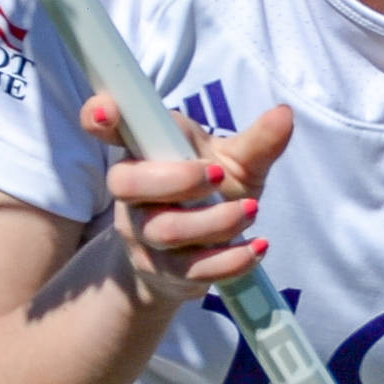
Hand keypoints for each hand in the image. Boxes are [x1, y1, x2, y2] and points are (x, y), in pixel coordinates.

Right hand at [82, 95, 294, 304]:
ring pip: (166, 230)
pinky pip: (193, 269)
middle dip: (178, 179)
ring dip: (216, 221)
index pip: (105, 128)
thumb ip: (256, 141)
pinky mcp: (165, 273)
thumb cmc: (209, 195)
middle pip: (129, 183)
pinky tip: (258, 247)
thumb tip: (284, 114)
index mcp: (143, 152)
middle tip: (220, 175)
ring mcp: (142, 236)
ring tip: (251, 210)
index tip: (107, 110)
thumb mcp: (234, 163)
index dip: (99, 116)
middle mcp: (131, 194)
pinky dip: (231, 259)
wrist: (197, 257)